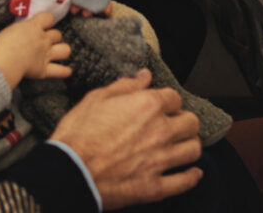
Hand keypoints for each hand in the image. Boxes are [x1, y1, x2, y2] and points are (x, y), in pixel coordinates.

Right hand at [0, 10, 71, 87]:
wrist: (5, 60)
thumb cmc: (3, 44)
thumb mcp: (11, 29)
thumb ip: (21, 29)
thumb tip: (21, 31)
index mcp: (34, 27)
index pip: (48, 17)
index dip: (47, 20)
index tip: (43, 23)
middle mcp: (43, 40)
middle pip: (57, 34)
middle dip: (53, 37)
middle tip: (46, 40)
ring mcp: (46, 54)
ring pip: (65, 50)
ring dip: (62, 51)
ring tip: (58, 53)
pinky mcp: (44, 69)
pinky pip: (61, 71)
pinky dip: (65, 71)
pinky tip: (67, 71)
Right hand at [50, 69, 202, 208]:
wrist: (69, 171)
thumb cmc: (78, 134)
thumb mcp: (95, 99)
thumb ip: (124, 86)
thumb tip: (144, 76)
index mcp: (147, 106)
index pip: (174, 97)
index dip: (167, 101)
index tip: (161, 105)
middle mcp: (160, 131)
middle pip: (191, 122)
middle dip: (183, 120)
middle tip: (173, 124)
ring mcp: (160, 160)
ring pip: (193, 149)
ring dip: (189, 145)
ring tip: (181, 145)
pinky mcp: (155, 186)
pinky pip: (185, 181)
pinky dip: (191, 177)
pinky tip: (192, 173)